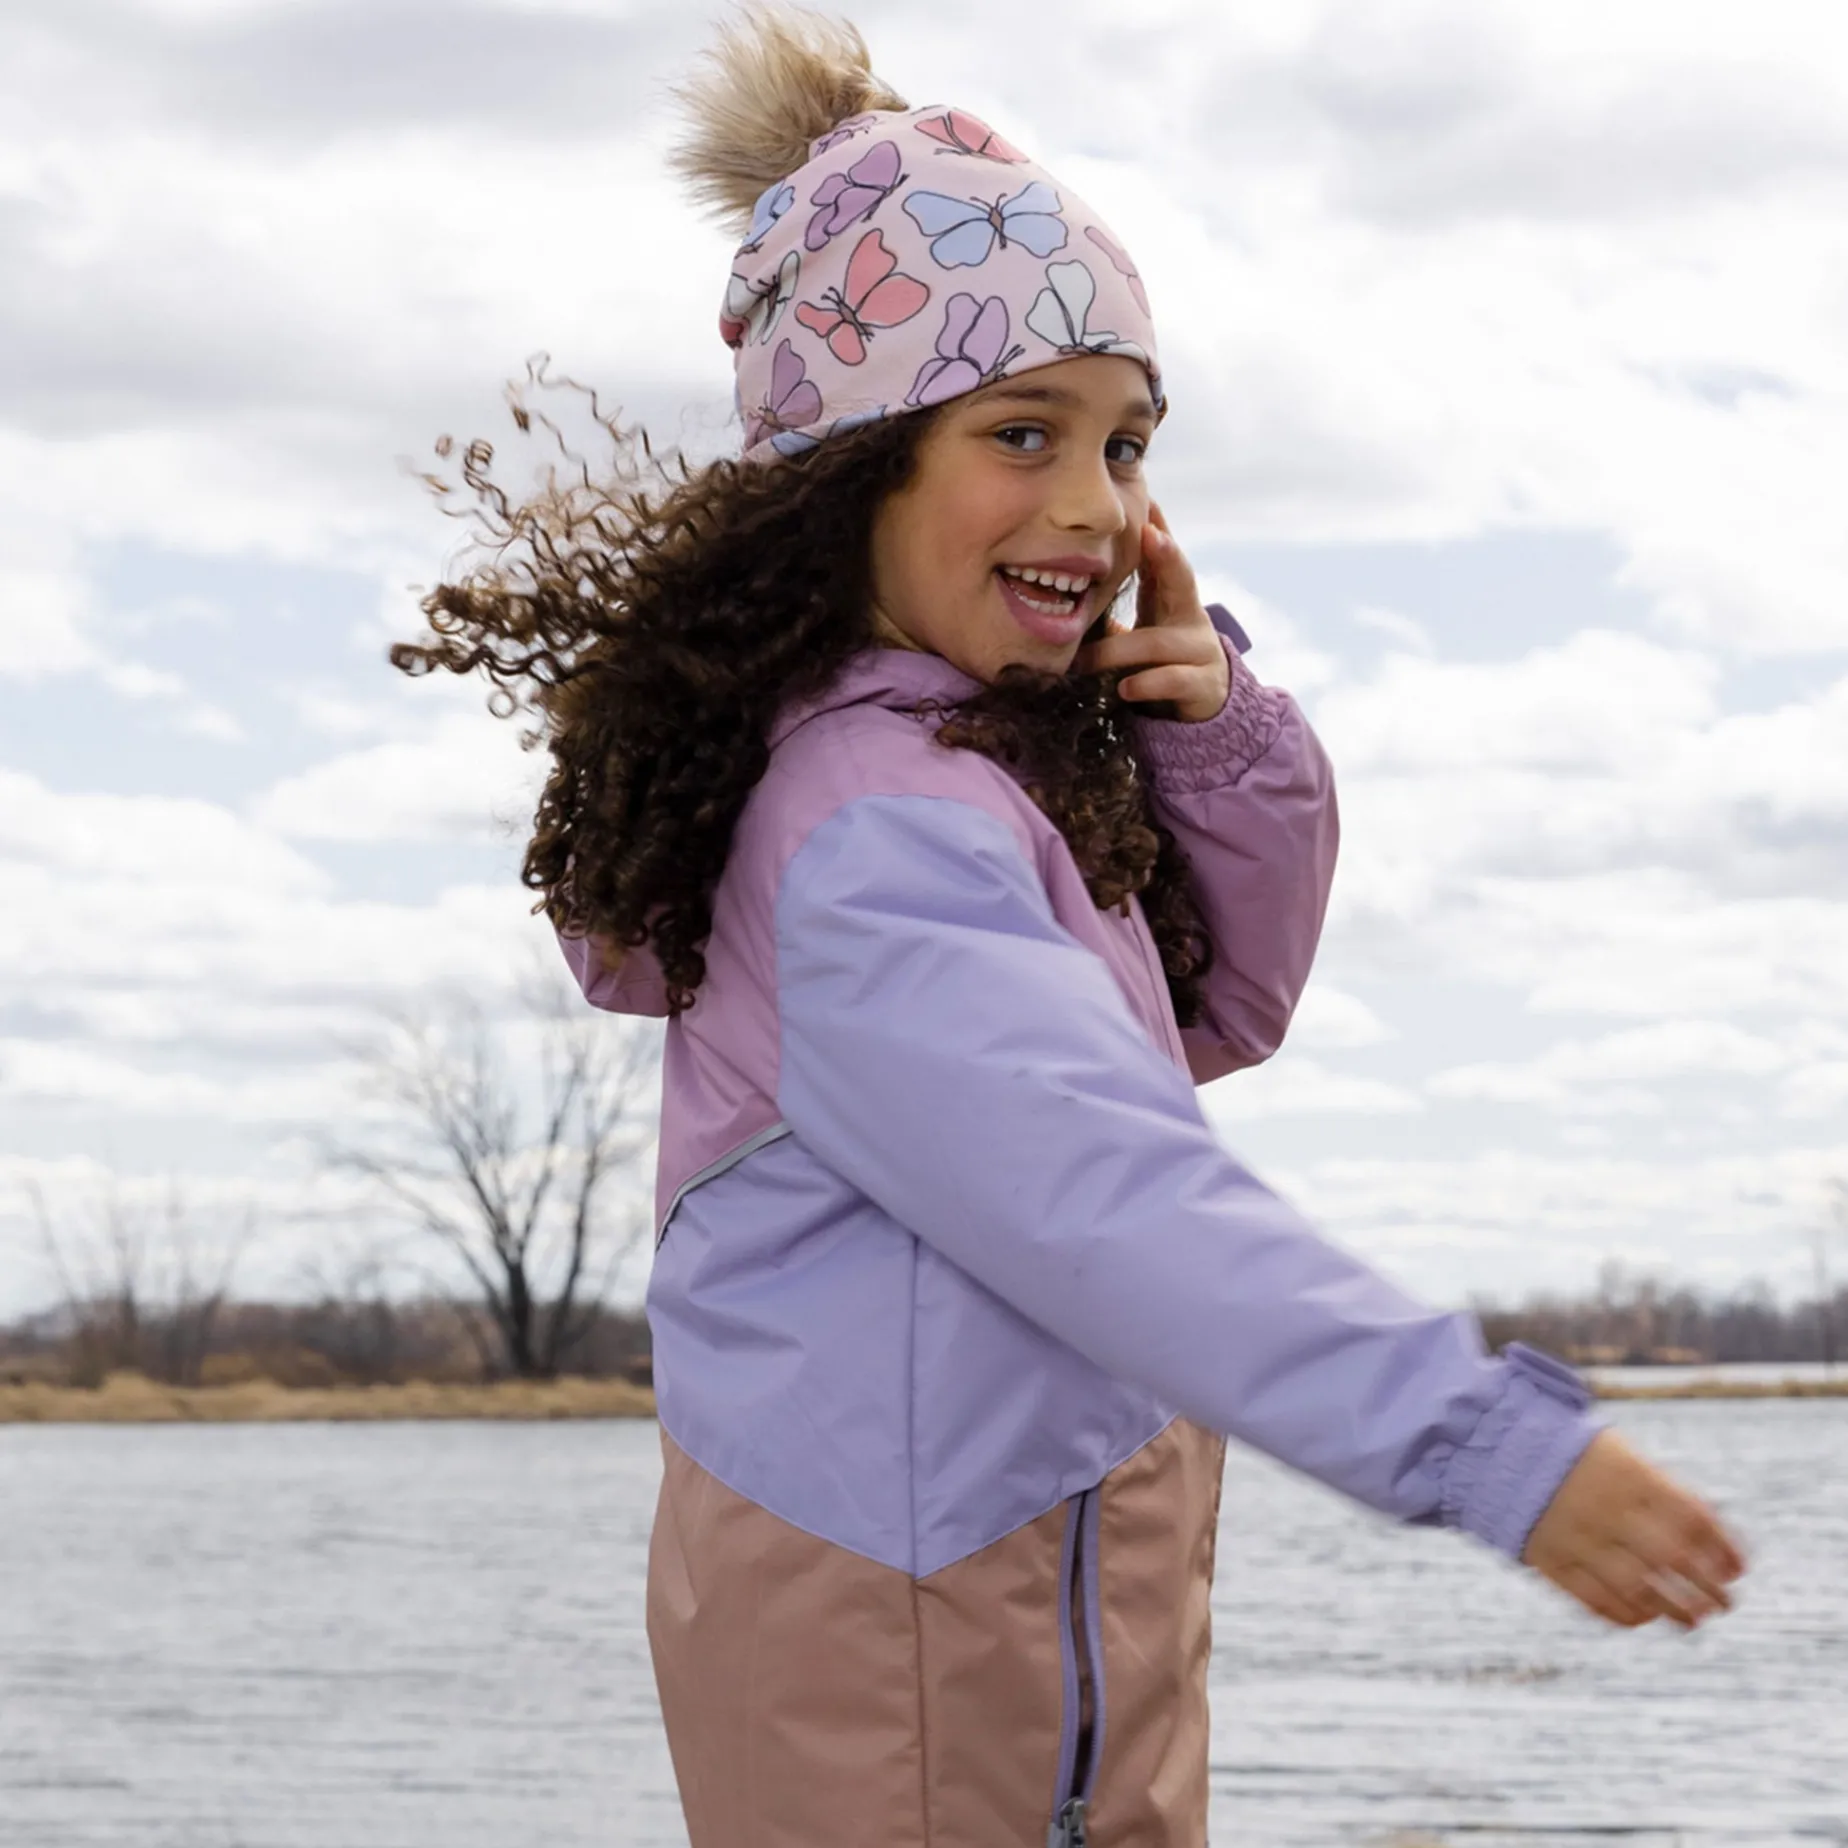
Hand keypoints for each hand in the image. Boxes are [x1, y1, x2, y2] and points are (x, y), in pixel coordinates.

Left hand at [1072, 503, 1231, 722]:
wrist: (1204, 701)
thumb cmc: (1162, 658)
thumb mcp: (1143, 625)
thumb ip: (1118, 603)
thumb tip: (1068, 575)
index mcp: (1173, 599)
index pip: (1164, 560)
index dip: (1156, 534)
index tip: (1148, 503)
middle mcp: (1191, 618)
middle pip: (1182, 579)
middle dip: (1167, 555)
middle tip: (1148, 535)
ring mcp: (1200, 651)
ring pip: (1157, 642)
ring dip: (1116, 651)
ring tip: (1084, 662)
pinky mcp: (1202, 686)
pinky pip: (1173, 681)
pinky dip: (1146, 684)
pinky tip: (1125, 688)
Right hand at [1522, 1428, 1746, 1629]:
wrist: (1494, 1448)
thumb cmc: (1571, 1451)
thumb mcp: (1618, 1453)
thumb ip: (1661, 1491)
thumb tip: (1711, 1542)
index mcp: (1630, 1475)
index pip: (1693, 1517)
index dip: (1722, 1548)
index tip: (1737, 1570)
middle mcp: (1607, 1508)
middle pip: (1672, 1558)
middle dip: (1706, 1588)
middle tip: (1724, 1604)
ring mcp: (1577, 1537)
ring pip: (1638, 1588)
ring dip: (1673, 1610)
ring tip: (1693, 1620)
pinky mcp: (1549, 1560)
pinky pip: (1594, 1599)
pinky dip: (1625, 1614)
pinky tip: (1645, 1616)